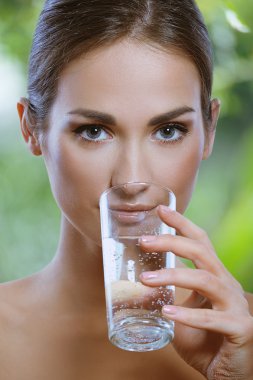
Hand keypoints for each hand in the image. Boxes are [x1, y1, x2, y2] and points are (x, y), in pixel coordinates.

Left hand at [139, 205, 252, 379]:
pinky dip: (188, 315)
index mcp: (214, 277)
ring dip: (173, 276)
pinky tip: (167, 313)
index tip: (161, 210)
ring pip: (206, 280)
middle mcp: (227, 285)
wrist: (230, 374)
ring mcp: (235, 305)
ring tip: (145, 279)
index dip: (182, 224)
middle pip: (201, 252)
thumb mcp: (180, 315)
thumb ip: (163, 301)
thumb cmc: (205, 340)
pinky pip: (213, 318)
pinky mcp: (239, 328)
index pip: (200, 242)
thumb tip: (133, 292)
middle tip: (144, 241)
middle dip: (172, 242)